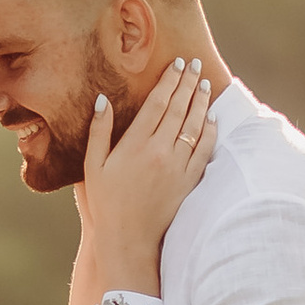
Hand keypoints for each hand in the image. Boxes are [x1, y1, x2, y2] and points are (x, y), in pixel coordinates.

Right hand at [78, 59, 215, 295]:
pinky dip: (210, 131)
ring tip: (205, 84)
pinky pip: (204, 151)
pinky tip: (212, 118)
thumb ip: (99, 131)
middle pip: (179, 109)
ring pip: (195, 126)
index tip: (177, 63)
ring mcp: (177, 167)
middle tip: (196, 65)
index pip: (158, 102)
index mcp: (135, 144)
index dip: (169, 80)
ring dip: (201, 102)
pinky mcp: (189, 182)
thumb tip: (102, 100)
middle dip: (188, 83)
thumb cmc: (106, 203)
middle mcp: (159, 151)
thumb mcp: (92, 166)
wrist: (128, 240)